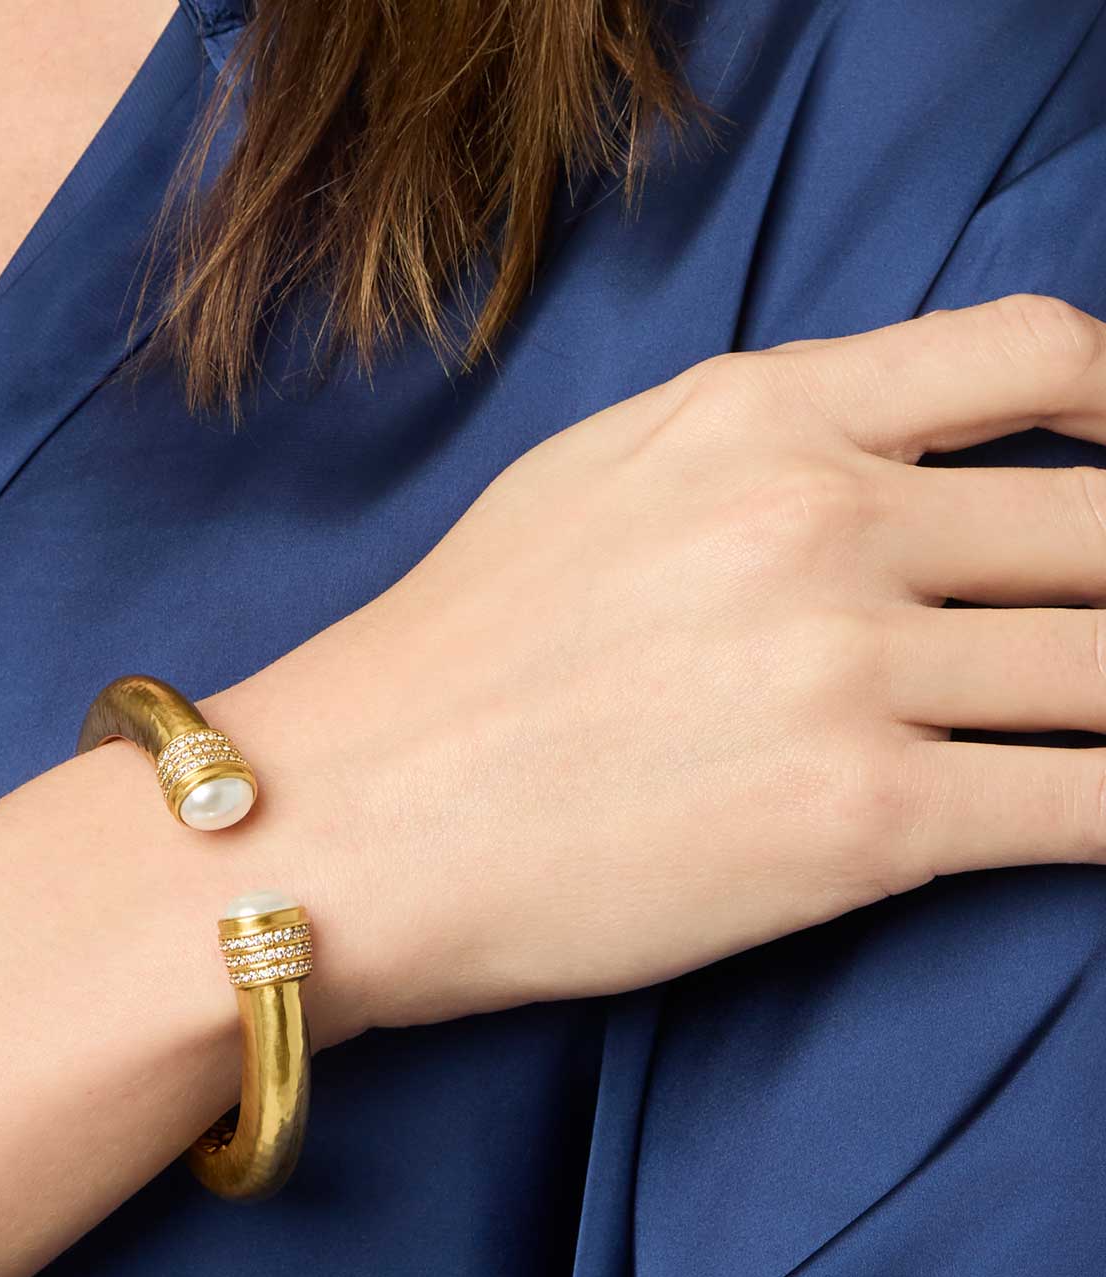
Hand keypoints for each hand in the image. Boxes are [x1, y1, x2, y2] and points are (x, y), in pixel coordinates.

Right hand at [210, 295, 1105, 1032]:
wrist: (341, 826)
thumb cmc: (445, 666)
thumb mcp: (587, 482)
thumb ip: (753, 444)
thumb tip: (891, 466)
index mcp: (756, 418)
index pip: (1031, 354)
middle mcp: (820, 521)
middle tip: (1100, 646)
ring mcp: (846, 669)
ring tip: (1104, 733)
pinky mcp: (859, 822)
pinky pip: (1090, 807)